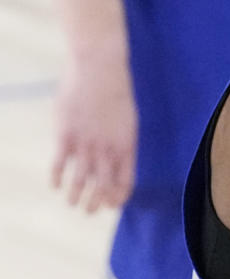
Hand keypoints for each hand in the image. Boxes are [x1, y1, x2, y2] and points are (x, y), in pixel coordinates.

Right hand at [51, 43, 136, 212]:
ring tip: (71, 203)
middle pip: (102, 186)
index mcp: (126, 146)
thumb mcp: (126, 118)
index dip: (118, 197)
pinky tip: (54, 185)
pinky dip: (56, 177)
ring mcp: (86, 144)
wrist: (99, 67)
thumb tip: (111, 156)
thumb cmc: (115, 90)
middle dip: (96, 203)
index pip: (125, 181)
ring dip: (75, 196)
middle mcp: (107, 150)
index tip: (111, 204)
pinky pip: (59, 164)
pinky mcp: (65, 135)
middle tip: (89, 210)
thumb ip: (119, 140)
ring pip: (80, 180)